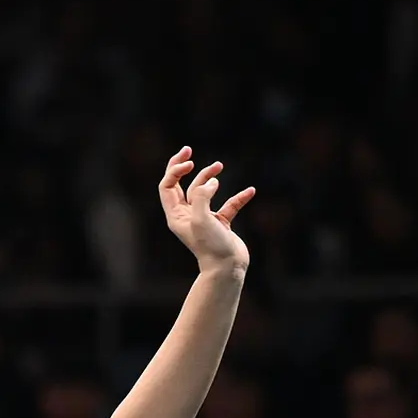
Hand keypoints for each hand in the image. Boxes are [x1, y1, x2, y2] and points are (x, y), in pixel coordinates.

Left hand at [158, 146, 253, 273]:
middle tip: (188, 150)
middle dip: (182, 167)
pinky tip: (250, 192)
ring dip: (209, 177)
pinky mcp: (221, 225)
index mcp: (176, 215)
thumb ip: (202, 196)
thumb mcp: (201, 219)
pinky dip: (238, 197)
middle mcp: (187, 216)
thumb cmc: (211, 246)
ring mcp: (204, 219)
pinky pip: (229, 206)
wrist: (227, 268)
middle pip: (179, 186)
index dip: (175, 170)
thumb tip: (211, 181)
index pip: (167, 186)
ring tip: (219, 166)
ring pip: (204, 191)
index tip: (190, 162)